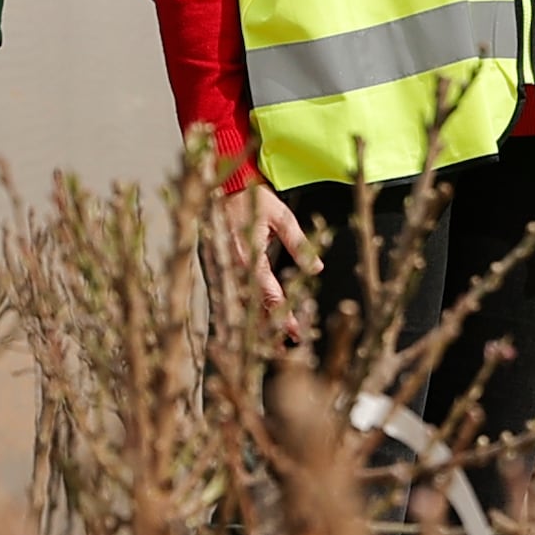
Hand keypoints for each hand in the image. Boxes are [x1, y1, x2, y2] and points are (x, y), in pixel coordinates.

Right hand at [214, 172, 313, 329]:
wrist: (220, 186)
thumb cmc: (250, 198)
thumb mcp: (281, 216)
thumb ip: (299, 244)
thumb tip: (316, 268)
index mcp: (248, 256)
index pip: (269, 294)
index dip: (283, 315)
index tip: (296, 332)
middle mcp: (233, 268)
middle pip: (253, 308)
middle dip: (269, 330)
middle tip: (285, 348)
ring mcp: (223, 270)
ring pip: (241, 305)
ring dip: (256, 325)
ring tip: (271, 344)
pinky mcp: (218, 269)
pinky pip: (232, 296)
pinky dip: (244, 311)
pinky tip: (254, 324)